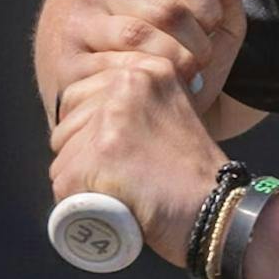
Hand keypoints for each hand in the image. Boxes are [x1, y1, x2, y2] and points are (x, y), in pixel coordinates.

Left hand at [49, 57, 228, 267]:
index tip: (122, 150)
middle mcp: (127, 84)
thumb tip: (89, 106)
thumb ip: (139, 101)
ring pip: (63, 153)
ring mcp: (111, 119)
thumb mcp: (172, 113)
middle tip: (122, 172)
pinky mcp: (98, 154)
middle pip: (66, 121)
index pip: (80, 93)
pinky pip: (62, 181)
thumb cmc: (192, 173)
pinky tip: (110, 201)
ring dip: (80, 177)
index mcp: (148, 69)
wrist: (216, 209)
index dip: (91, 129)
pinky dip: (77, 200)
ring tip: (121, 186)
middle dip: (81, 151)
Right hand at [55, 0, 244, 128]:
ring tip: (185, 74)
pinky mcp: (69, 62)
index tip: (213, 27)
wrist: (149, 103)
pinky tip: (156, 86)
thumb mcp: (216, 23)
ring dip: (175, 63)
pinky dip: (147, 81)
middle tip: (201, 59)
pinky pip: (116, 67)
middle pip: (167, 10)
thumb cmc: (183, 54)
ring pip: (138, 36)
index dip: (213, 8)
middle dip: (198, 43)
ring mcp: (78, 24)